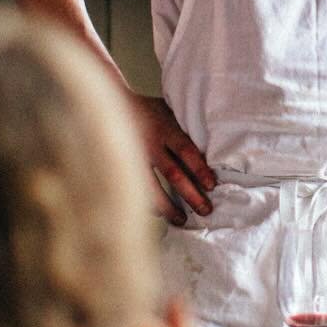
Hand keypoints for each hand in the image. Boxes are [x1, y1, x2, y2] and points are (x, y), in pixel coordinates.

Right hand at [130, 94, 214, 225]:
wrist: (112, 106)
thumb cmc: (149, 110)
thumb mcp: (169, 111)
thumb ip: (185, 127)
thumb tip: (214, 143)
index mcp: (166, 128)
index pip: (186, 150)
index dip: (200, 169)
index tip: (211, 186)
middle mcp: (151, 144)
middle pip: (173, 173)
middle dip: (191, 195)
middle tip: (206, 210)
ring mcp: (135, 157)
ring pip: (152, 187)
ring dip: (168, 207)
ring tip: (182, 220)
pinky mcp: (125, 167)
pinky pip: (136, 189)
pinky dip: (147, 202)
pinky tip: (158, 213)